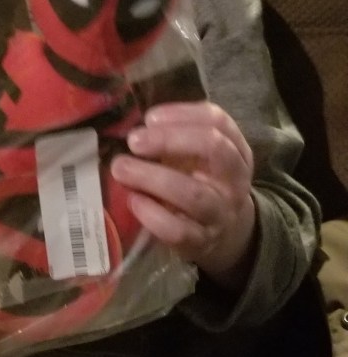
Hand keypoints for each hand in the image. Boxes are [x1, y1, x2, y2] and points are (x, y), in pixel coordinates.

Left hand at [110, 101, 256, 290]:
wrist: (222, 234)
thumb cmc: (200, 181)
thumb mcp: (198, 155)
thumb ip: (175, 135)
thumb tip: (132, 122)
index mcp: (236, 149)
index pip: (217, 121)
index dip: (182, 114)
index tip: (149, 117)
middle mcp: (234, 180)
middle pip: (214, 148)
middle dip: (169, 139)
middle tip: (134, 140)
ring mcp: (220, 213)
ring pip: (192, 193)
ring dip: (152, 178)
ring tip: (121, 168)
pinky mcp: (200, 242)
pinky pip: (178, 230)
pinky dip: (151, 214)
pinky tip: (133, 200)